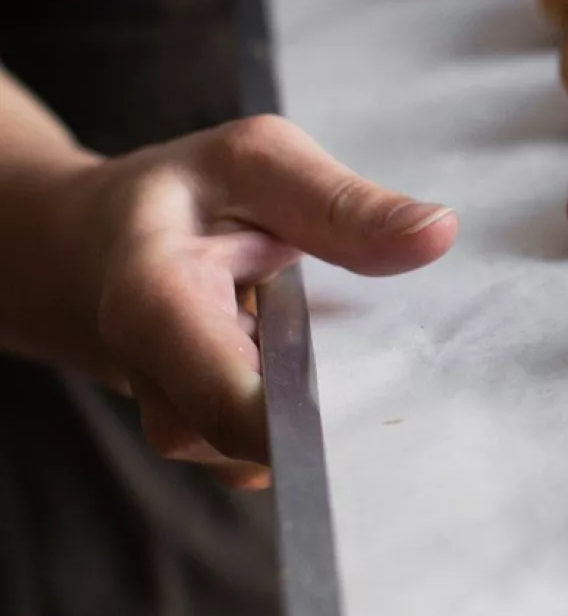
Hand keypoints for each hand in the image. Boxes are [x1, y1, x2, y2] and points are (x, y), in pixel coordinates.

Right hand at [39, 115, 456, 487]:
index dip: (316, 421)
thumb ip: (339, 203)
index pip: (237, 405)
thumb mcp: (254, 163)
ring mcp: (191, 434)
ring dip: (340, 397)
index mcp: (157, 311)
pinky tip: (333, 356)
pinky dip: (330, 409)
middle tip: (393, 337)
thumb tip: (438, 232)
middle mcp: (164, 394)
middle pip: (277, 439)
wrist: (82, 253)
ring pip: (292, 450)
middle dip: (349, 399)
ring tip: (338, 325)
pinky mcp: (220, 450)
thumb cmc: (178, 198)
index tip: (392, 392)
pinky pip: (292, 452)